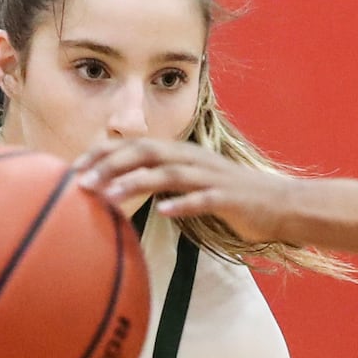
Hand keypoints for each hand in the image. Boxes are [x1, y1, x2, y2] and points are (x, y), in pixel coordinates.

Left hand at [74, 138, 297, 245]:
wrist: (282, 206)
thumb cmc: (232, 200)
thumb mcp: (192, 186)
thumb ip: (162, 183)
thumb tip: (125, 190)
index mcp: (181, 155)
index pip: (135, 145)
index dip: (104, 153)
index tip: (74, 168)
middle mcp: (192, 160)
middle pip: (145, 151)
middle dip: (110, 164)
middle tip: (81, 182)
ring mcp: (210, 177)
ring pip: (167, 173)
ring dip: (135, 183)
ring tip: (109, 197)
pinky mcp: (227, 197)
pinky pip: (201, 198)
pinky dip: (181, 204)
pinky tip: (163, 212)